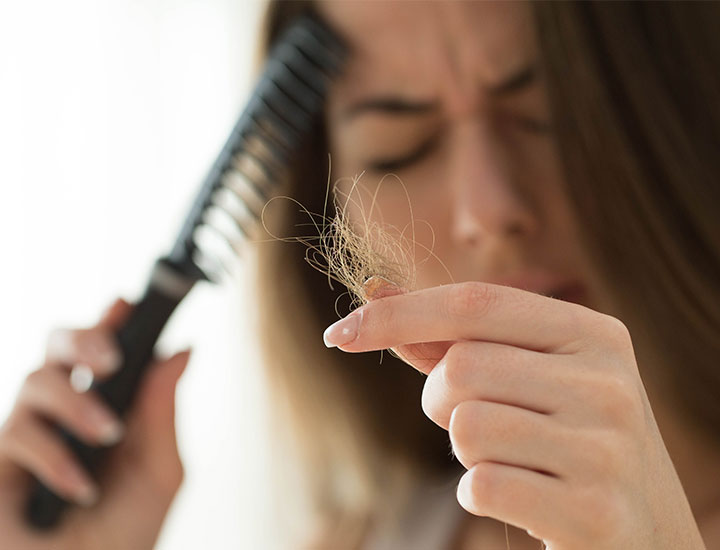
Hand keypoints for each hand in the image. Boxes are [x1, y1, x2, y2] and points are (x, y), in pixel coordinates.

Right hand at [0, 297, 189, 549]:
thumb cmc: (125, 532)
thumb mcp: (157, 469)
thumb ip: (162, 410)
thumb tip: (183, 350)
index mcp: (107, 406)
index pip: (103, 351)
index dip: (110, 321)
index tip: (125, 303)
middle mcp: (65, 412)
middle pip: (56, 347)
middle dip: (81, 337)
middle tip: (110, 357)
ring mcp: (29, 435)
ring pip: (35, 381)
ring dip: (77, 403)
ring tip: (109, 434)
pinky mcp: (1, 464)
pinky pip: (17, 434)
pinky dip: (54, 456)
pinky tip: (80, 486)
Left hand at [323, 279, 706, 549]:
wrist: (645, 528)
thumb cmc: (567, 436)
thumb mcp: (527, 375)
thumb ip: (451, 336)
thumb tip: (374, 291)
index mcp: (592, 332)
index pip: (474, 302)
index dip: (398, 314)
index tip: (341, 332)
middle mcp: (607, 381)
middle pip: (461, 368)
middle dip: (439, 400)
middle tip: (469, 419)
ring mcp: (606, 448)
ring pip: (465, 427)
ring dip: (462, 448)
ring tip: (508, 457)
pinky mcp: (594, 510)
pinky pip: (482, 485)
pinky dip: (478, 492)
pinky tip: (518, 495)